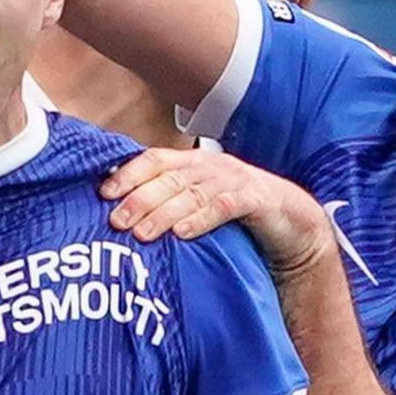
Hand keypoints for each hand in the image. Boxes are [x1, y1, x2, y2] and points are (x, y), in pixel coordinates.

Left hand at [101, 147, 336, 275]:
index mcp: (192, 163)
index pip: (154, 160)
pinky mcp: (256, 200)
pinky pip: (224, 207)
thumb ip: (167, 205)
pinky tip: (183, 234)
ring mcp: (234, 180)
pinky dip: (202, 219)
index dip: (127, 174)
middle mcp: (210, 166)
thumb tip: (118, 218)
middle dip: (140, 198)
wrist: (293, 223)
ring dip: (164, 212)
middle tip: (116, 221)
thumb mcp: (198, 207)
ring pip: (192, 192)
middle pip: (169, 177)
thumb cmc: (237, 217)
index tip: (103, 194)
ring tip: (141, 233)